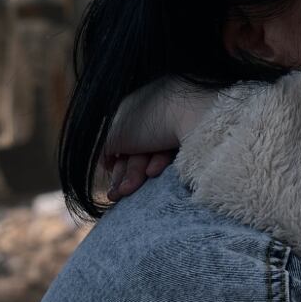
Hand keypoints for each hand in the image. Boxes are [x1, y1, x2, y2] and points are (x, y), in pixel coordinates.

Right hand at [92, 78, 216, 203]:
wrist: (195, 113)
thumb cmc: (149, 121)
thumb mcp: (116, 133)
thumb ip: (105, 146)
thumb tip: (105, 161)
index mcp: (133, 106)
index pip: (119, 140)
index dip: (113, 163)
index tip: (111, 184)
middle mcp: (153, 113)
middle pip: (135, 152)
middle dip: (125, 174)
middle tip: (119, 195)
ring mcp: (173, 122)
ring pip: (151, 156)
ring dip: (138, 173)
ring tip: (133, 187)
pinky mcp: (192, 135)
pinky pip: (171, 154)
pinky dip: (161, 164)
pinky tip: (155, 172)